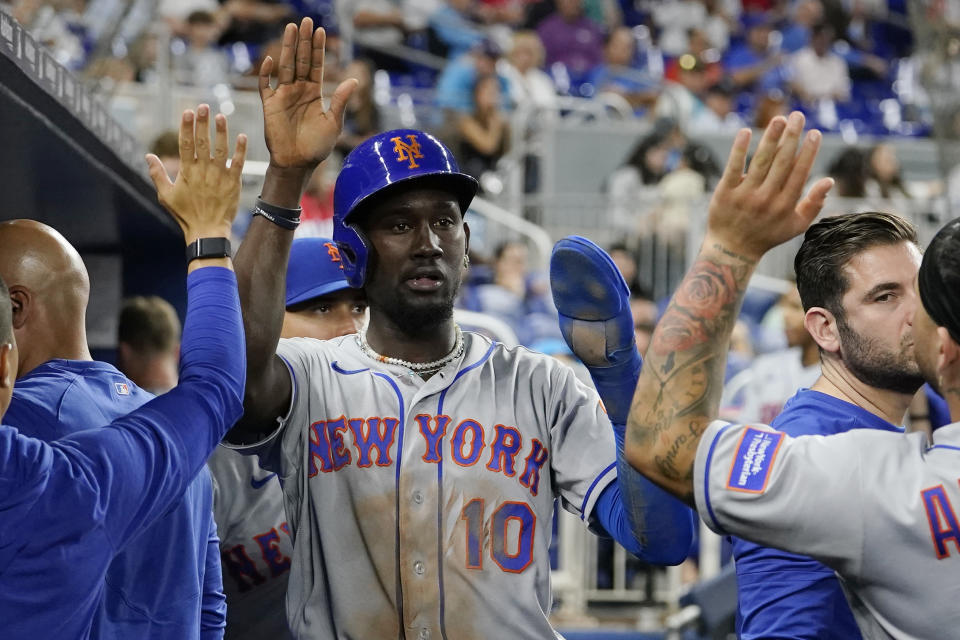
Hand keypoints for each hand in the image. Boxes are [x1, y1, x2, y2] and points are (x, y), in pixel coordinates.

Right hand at [146, 105, 246, 243]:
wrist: (207, 232)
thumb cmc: (186, 214)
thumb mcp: (166, 196)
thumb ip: (157, 174)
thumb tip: (148, 156)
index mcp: (187, 172)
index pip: (186, 144)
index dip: (186, 127)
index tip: (187, 112)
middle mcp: (203, 171)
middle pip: (202, 142)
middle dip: (202, 123)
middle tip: (203, 106)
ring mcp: (219, 177)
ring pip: (221, 150)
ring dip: (221, 132)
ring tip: (221, 116)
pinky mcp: (233, 183)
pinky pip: (238, 164)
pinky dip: (241, 150)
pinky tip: (243, 136)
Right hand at [259, 18, 356, 171]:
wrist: (298, 163)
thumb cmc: (317, 147)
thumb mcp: (333, 122)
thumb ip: (341, 100)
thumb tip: (354, 78)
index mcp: (314, 93)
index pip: (316, 65)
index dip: (318, 48)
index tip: (321, 30)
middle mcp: (299, 90)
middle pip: (301, 60)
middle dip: (304, 41)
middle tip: (306, 21)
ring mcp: (283, 96)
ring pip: (285, 66)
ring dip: (288, 48)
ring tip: (291, 28)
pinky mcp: (270, 105)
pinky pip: (265, 85)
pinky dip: (266, 74)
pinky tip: (271, 60)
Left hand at [704, 111, 833, 261]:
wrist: (732, 250)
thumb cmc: (768, 235)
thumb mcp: (795, 225)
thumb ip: (814, 204)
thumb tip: (829, 180)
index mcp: (785, 205)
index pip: (799, 172)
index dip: (808, 152)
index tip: (814, 133)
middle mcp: (766, 199)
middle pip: (782, 162)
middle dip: (791, 137)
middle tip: (798, 115)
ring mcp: (745, 195)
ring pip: (760, 161)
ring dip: (770, 138)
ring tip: (779, 118)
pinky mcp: (725, 193)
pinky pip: (733, 167)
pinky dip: (739, 149)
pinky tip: (746, 131)